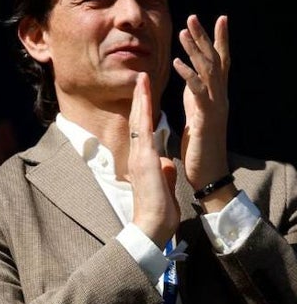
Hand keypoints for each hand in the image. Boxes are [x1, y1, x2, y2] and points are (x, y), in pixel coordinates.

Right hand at [128, 72, 179, 248]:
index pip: (143, 130)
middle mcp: (139, 155)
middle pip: (138, 120)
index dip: (144, 110)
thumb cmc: (158, 210)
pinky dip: (145, 114)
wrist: (152, 226)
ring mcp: (140, 156)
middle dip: (140, 98)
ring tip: (142, 80)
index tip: (146, 93)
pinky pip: (144, 133)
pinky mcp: (146, 160)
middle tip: (141, 77)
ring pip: (139, 121)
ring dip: (141, 99)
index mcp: (144, 160)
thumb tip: (166, 163)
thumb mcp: (164, 185)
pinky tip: (146, 100)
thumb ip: (164, 171)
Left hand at [173, 14, 230, 190]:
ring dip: (195, 50)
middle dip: (205, 37)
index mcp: (215, 96)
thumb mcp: (197, 116)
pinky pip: (198, 92)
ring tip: (183, 32)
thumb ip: (196, 98)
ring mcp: (215, 107)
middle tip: (194, 17)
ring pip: (207, 71)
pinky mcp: (206, 118)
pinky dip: (188, 75)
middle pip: (215, 60)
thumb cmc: (200, 149)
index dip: (219, 40)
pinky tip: (176, 62)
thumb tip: (193, 83)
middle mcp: (219, 97)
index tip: (218, 19)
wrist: (208, 176)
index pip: (220, 62)